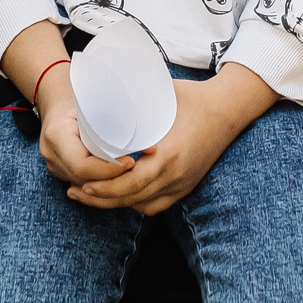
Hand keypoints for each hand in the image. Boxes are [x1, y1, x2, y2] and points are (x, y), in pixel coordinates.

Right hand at [31, 61, 131, 189]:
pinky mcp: (58, 168)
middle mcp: (51, 152)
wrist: (55, 97)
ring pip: (81, 183)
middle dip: (110, 178)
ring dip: (106, 181)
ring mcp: (52, 163)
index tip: (130, 162)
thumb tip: (151, 147)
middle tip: (134, 169)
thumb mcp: (95, 104)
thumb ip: (119, 124)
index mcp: (57, 134)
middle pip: (83, 178)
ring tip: (128, 171)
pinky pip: (79, 180)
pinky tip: (115, 172)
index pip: (82, 166)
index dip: (107, 169)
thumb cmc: (78, 96)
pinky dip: (98, 179)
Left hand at [67, 72, 262, 214]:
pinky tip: (120, 196)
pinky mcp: (187, 187)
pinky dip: (136, 203)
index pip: (129, 182)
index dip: (103, 187)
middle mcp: (176, 176)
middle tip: (75, 192)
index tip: (81, 183)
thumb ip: (132, 104)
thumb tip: (100, 96)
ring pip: (143, 206)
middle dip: (100, 199)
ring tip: (91, 195)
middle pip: (131, 198)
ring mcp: (183, 184)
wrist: (228, 109)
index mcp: (167, 155)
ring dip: (116, 203)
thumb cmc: (192, 98)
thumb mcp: (158, 98)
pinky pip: (157, 205)